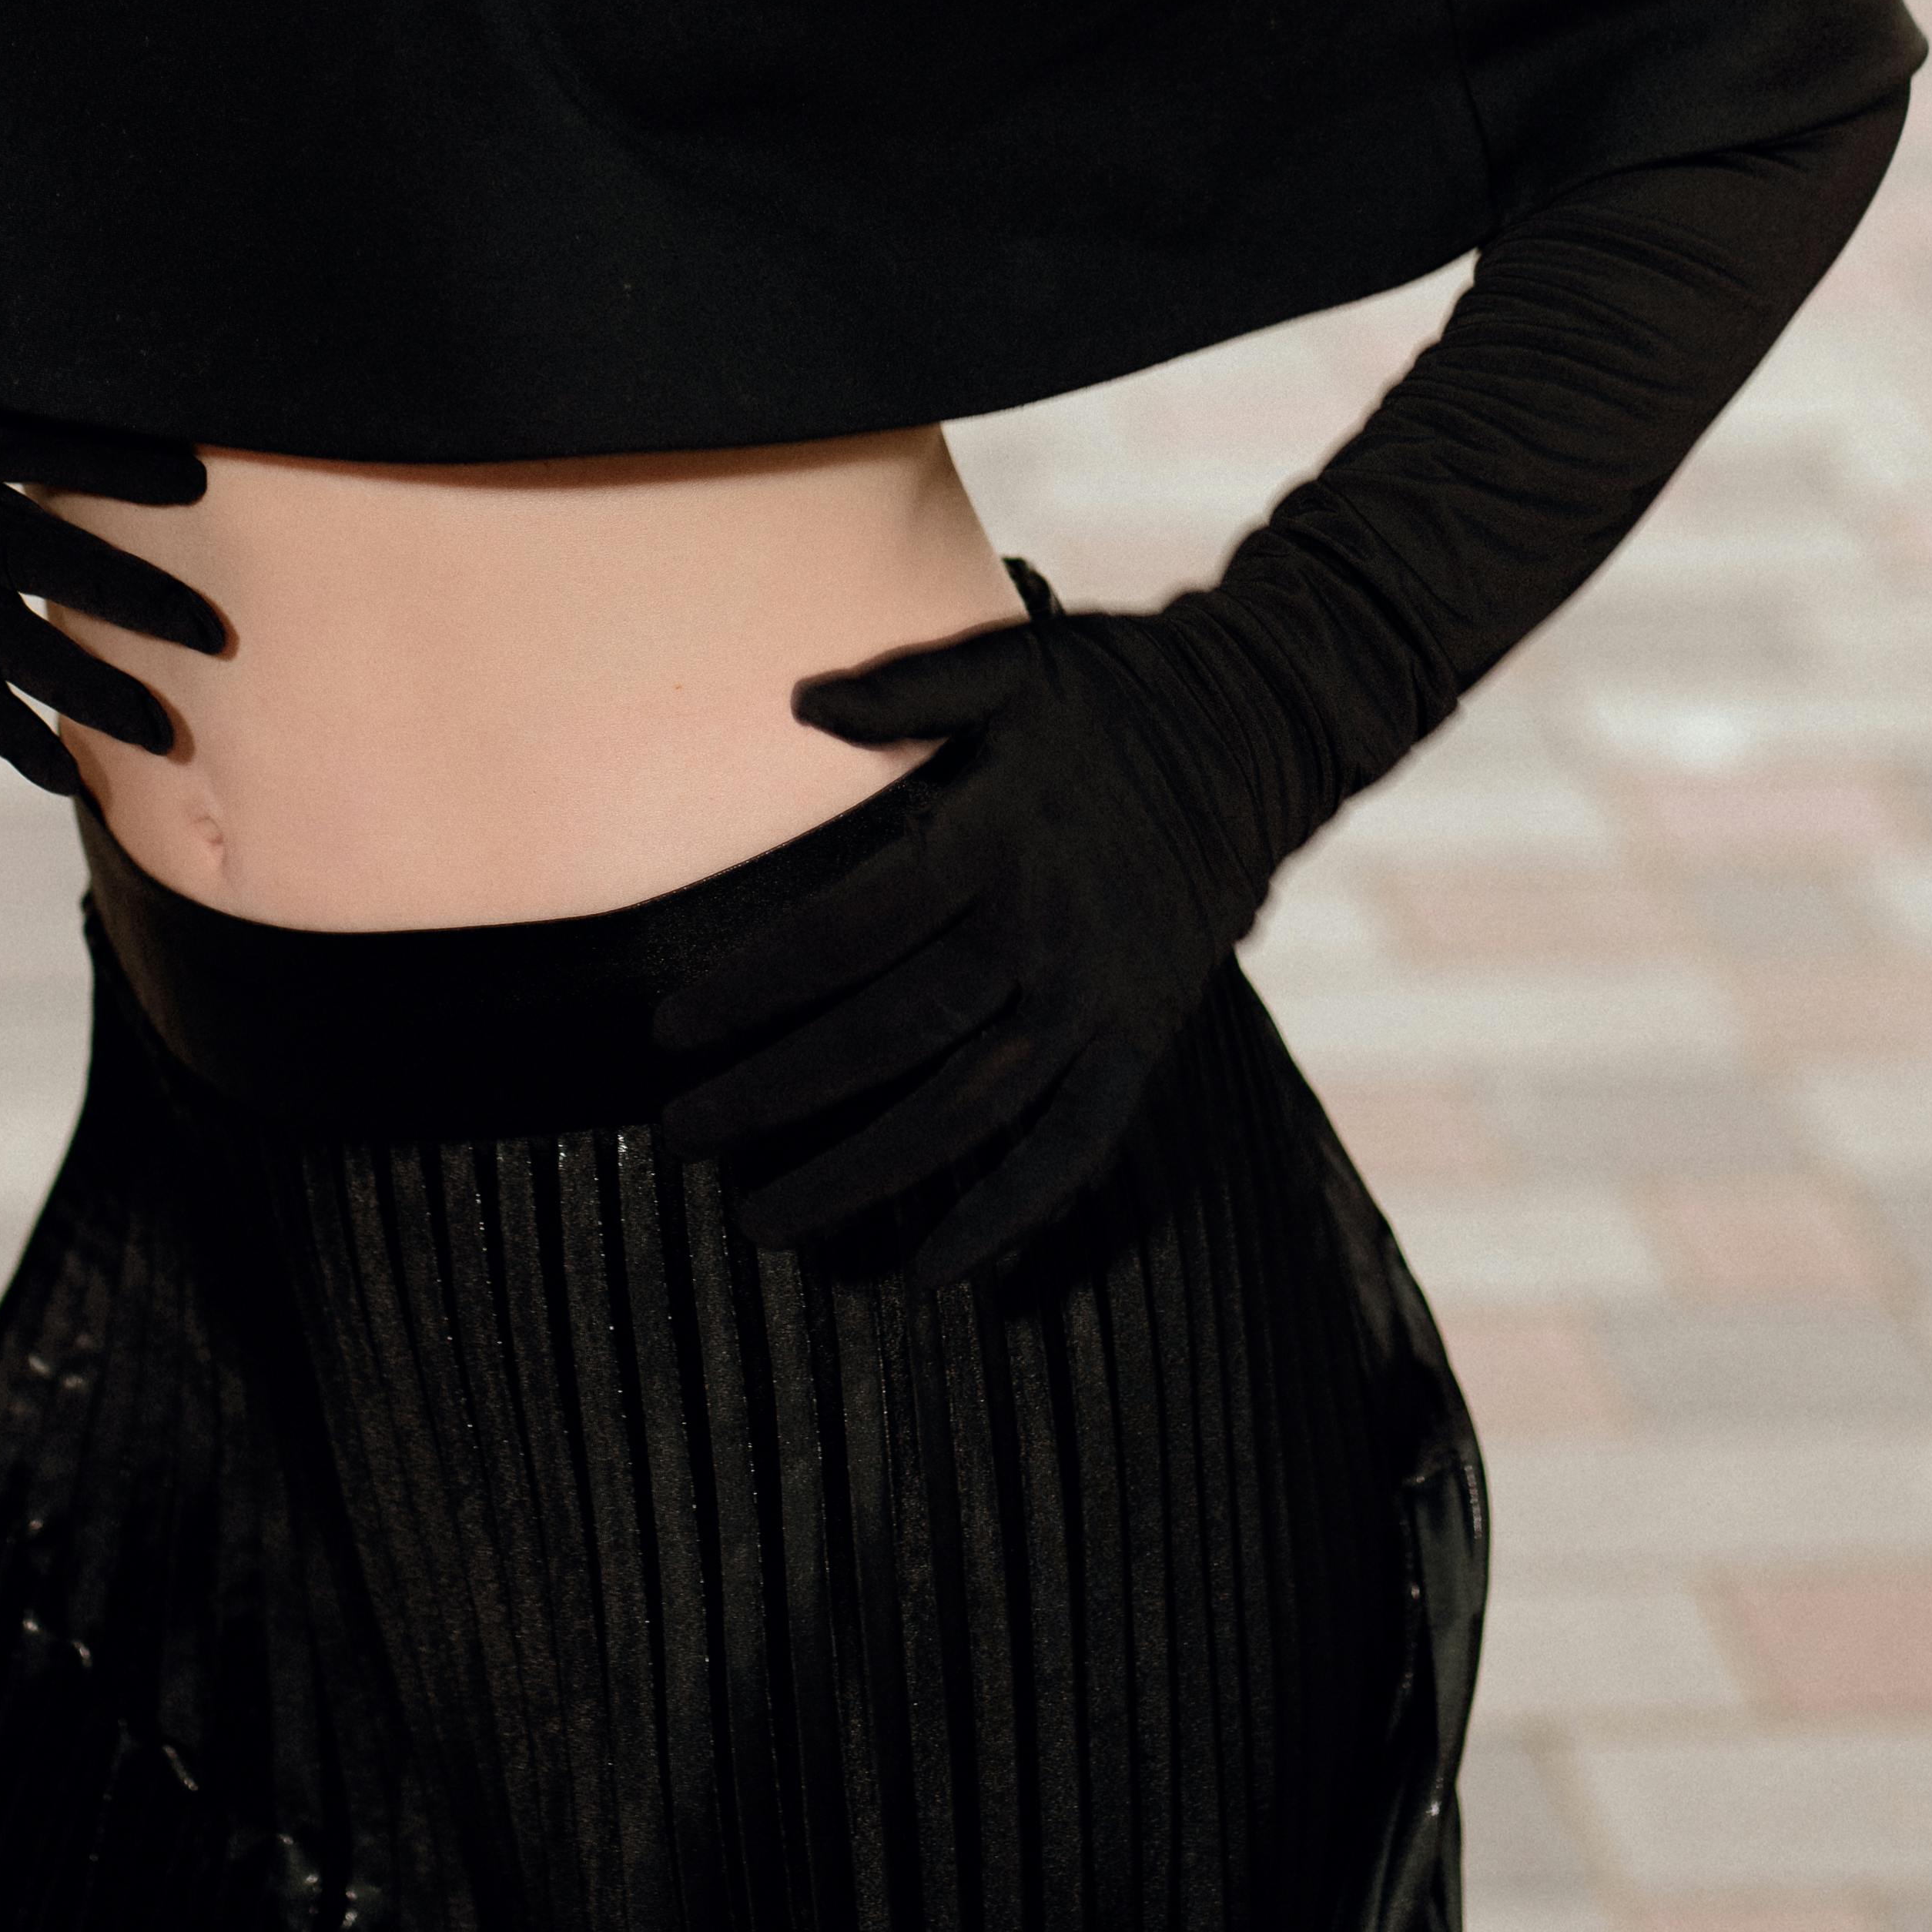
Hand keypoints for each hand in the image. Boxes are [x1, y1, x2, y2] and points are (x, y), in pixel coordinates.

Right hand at [0, 336, 226, 793]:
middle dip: (119, 595)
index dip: (106, 462)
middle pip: (22, 555)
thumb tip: (150, 341)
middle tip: (208, 633)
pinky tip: (73, 780)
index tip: (195, 477)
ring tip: (162, 733)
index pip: (27, 443)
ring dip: (79, 689)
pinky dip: (11, 735)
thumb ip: (31, 355)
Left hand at [654, 571, 1283, 1279]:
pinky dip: (1008, 1216)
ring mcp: (1098, 998)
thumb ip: (906, 686)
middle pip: (891, 1034)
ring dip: (862, 1175)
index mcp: (997, 839)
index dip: (753, 985)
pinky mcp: (1143, 1039)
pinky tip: (932, 1270)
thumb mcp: (1014, 660)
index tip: (668, 1031)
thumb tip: (796, 701)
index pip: (849, 930)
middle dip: (776, 1095)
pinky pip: (1074, 1148)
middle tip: (680, 1137)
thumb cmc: (1117, 692)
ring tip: (763, 1224)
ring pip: (968, 1110)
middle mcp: (1043, 932)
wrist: (1262, 730)